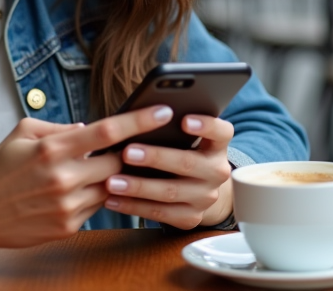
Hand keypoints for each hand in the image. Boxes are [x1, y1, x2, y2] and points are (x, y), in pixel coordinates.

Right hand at [0, 105, 175, 251]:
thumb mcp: (23, 133)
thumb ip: (59, 126)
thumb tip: (90, 129)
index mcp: (53, 149)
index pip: (107, 131)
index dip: (139, 121)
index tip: (163, 111)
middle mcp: (64, 177)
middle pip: (117, 162)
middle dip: (129, 153)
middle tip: (139, 144)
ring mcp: (67, 205)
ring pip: (111, 187)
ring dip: (113, 176)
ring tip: (105, 168)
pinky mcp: (68, 226)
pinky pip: (96, 207)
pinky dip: (96, 196)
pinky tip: (82, 190)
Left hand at [102, 115, 234, 229]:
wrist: (200, 189)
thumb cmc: (183, 152)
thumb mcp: (186, 139)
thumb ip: (171, 128)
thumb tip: (140, 115)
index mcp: (217, 146)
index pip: (221, 132)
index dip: (206, 125)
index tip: (184, 120)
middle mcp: (216, 172)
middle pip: (187, 164)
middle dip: (155, 158)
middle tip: (127, 152)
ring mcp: (206, 197)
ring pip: (170, 192)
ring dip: (138, 187)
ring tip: (112, 181)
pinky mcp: (191, 218)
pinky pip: (160, 213)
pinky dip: (133, 206)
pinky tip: (112, 199)